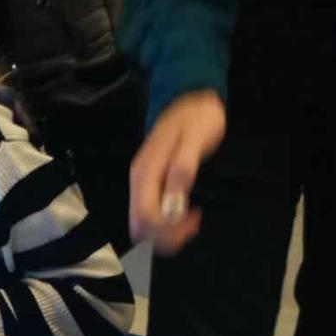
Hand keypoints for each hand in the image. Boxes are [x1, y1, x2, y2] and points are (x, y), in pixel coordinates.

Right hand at [128, 90, 225, 252]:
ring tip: (189, 221)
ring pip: (142, 226)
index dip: (168, 228)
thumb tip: (174, 205)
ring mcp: (142, 185)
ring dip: (165, 234)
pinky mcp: (149, 187)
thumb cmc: (196, 117)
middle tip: (192, 223)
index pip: (145, 216)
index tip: (194, 218)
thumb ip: (183, 169)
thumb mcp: (195, 139)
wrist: (188, 99)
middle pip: (139, 227)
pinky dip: (165, 225)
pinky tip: (183, 214)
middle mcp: (139, 182)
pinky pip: (149, 217)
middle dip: (165, 236)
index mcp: (146, 171)